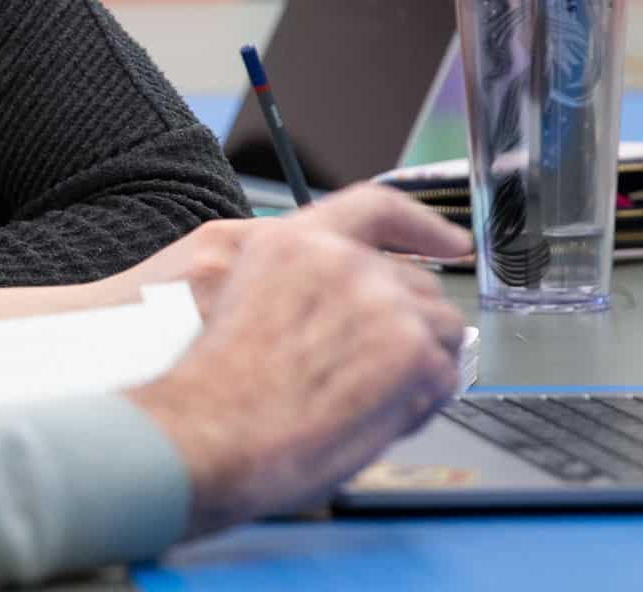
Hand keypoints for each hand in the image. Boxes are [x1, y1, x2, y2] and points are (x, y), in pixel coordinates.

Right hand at [125, 191, 470, 535]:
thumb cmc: (193, 380)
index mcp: (290, 243)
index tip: (451, 243)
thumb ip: (288, 281)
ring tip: (368, 404)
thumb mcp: (219, 292)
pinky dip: (419, 406)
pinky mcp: (404, 353)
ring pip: (436, 327)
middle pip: (411, 283)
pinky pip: (440, 377)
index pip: (370, 208)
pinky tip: (375, 425)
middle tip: (384, 369)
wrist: (190, 434)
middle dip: (408, 328)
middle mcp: (335, 262)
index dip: (419, 226)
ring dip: (416, 367)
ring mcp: (375, 304)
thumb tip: (335, 304)